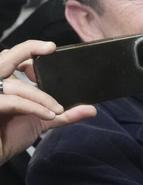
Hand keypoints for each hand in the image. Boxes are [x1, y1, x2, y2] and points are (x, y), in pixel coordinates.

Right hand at [0, 41, 95, 163]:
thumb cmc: (9, 136)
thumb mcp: (42, 121)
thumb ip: (64, 114)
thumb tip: (92, 109)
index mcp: (4, 82)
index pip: (12, 57)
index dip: (28, 50)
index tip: (51, 49)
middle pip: (5, 58)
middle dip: (27, 49)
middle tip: (50, 48)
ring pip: (15, 84)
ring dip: (40, 95)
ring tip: (58, 109)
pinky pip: (13, 102)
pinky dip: (34, 106)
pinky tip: (49, 115)